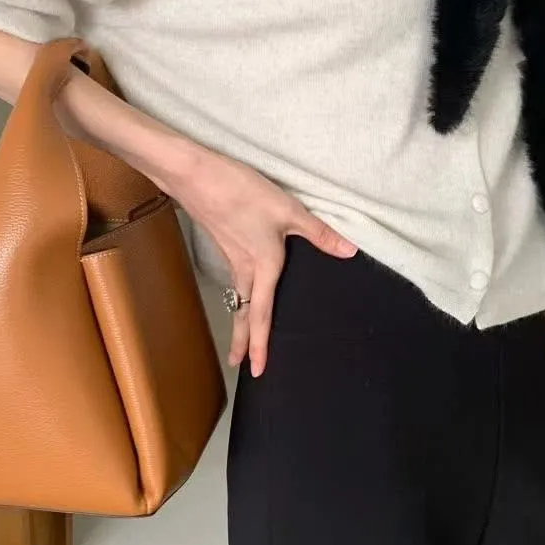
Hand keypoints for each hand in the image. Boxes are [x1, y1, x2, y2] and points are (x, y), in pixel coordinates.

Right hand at [168, 145, 356, 377]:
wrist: (195, 175)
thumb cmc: (241, 192)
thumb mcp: (288, 210)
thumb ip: (319, 232)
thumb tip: (349, 251)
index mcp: (263, 266)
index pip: (262, 314)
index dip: (260, 344)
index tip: (257, 369)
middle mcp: (244, 269)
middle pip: (243, 313)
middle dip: (242, 341)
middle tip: (238, 365)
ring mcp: (231, 257)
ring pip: (237, 298)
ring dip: (239, 320)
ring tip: (239, 338)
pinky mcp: (224, 244)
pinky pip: (234, 280)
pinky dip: (237, 296)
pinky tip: (242, 290)